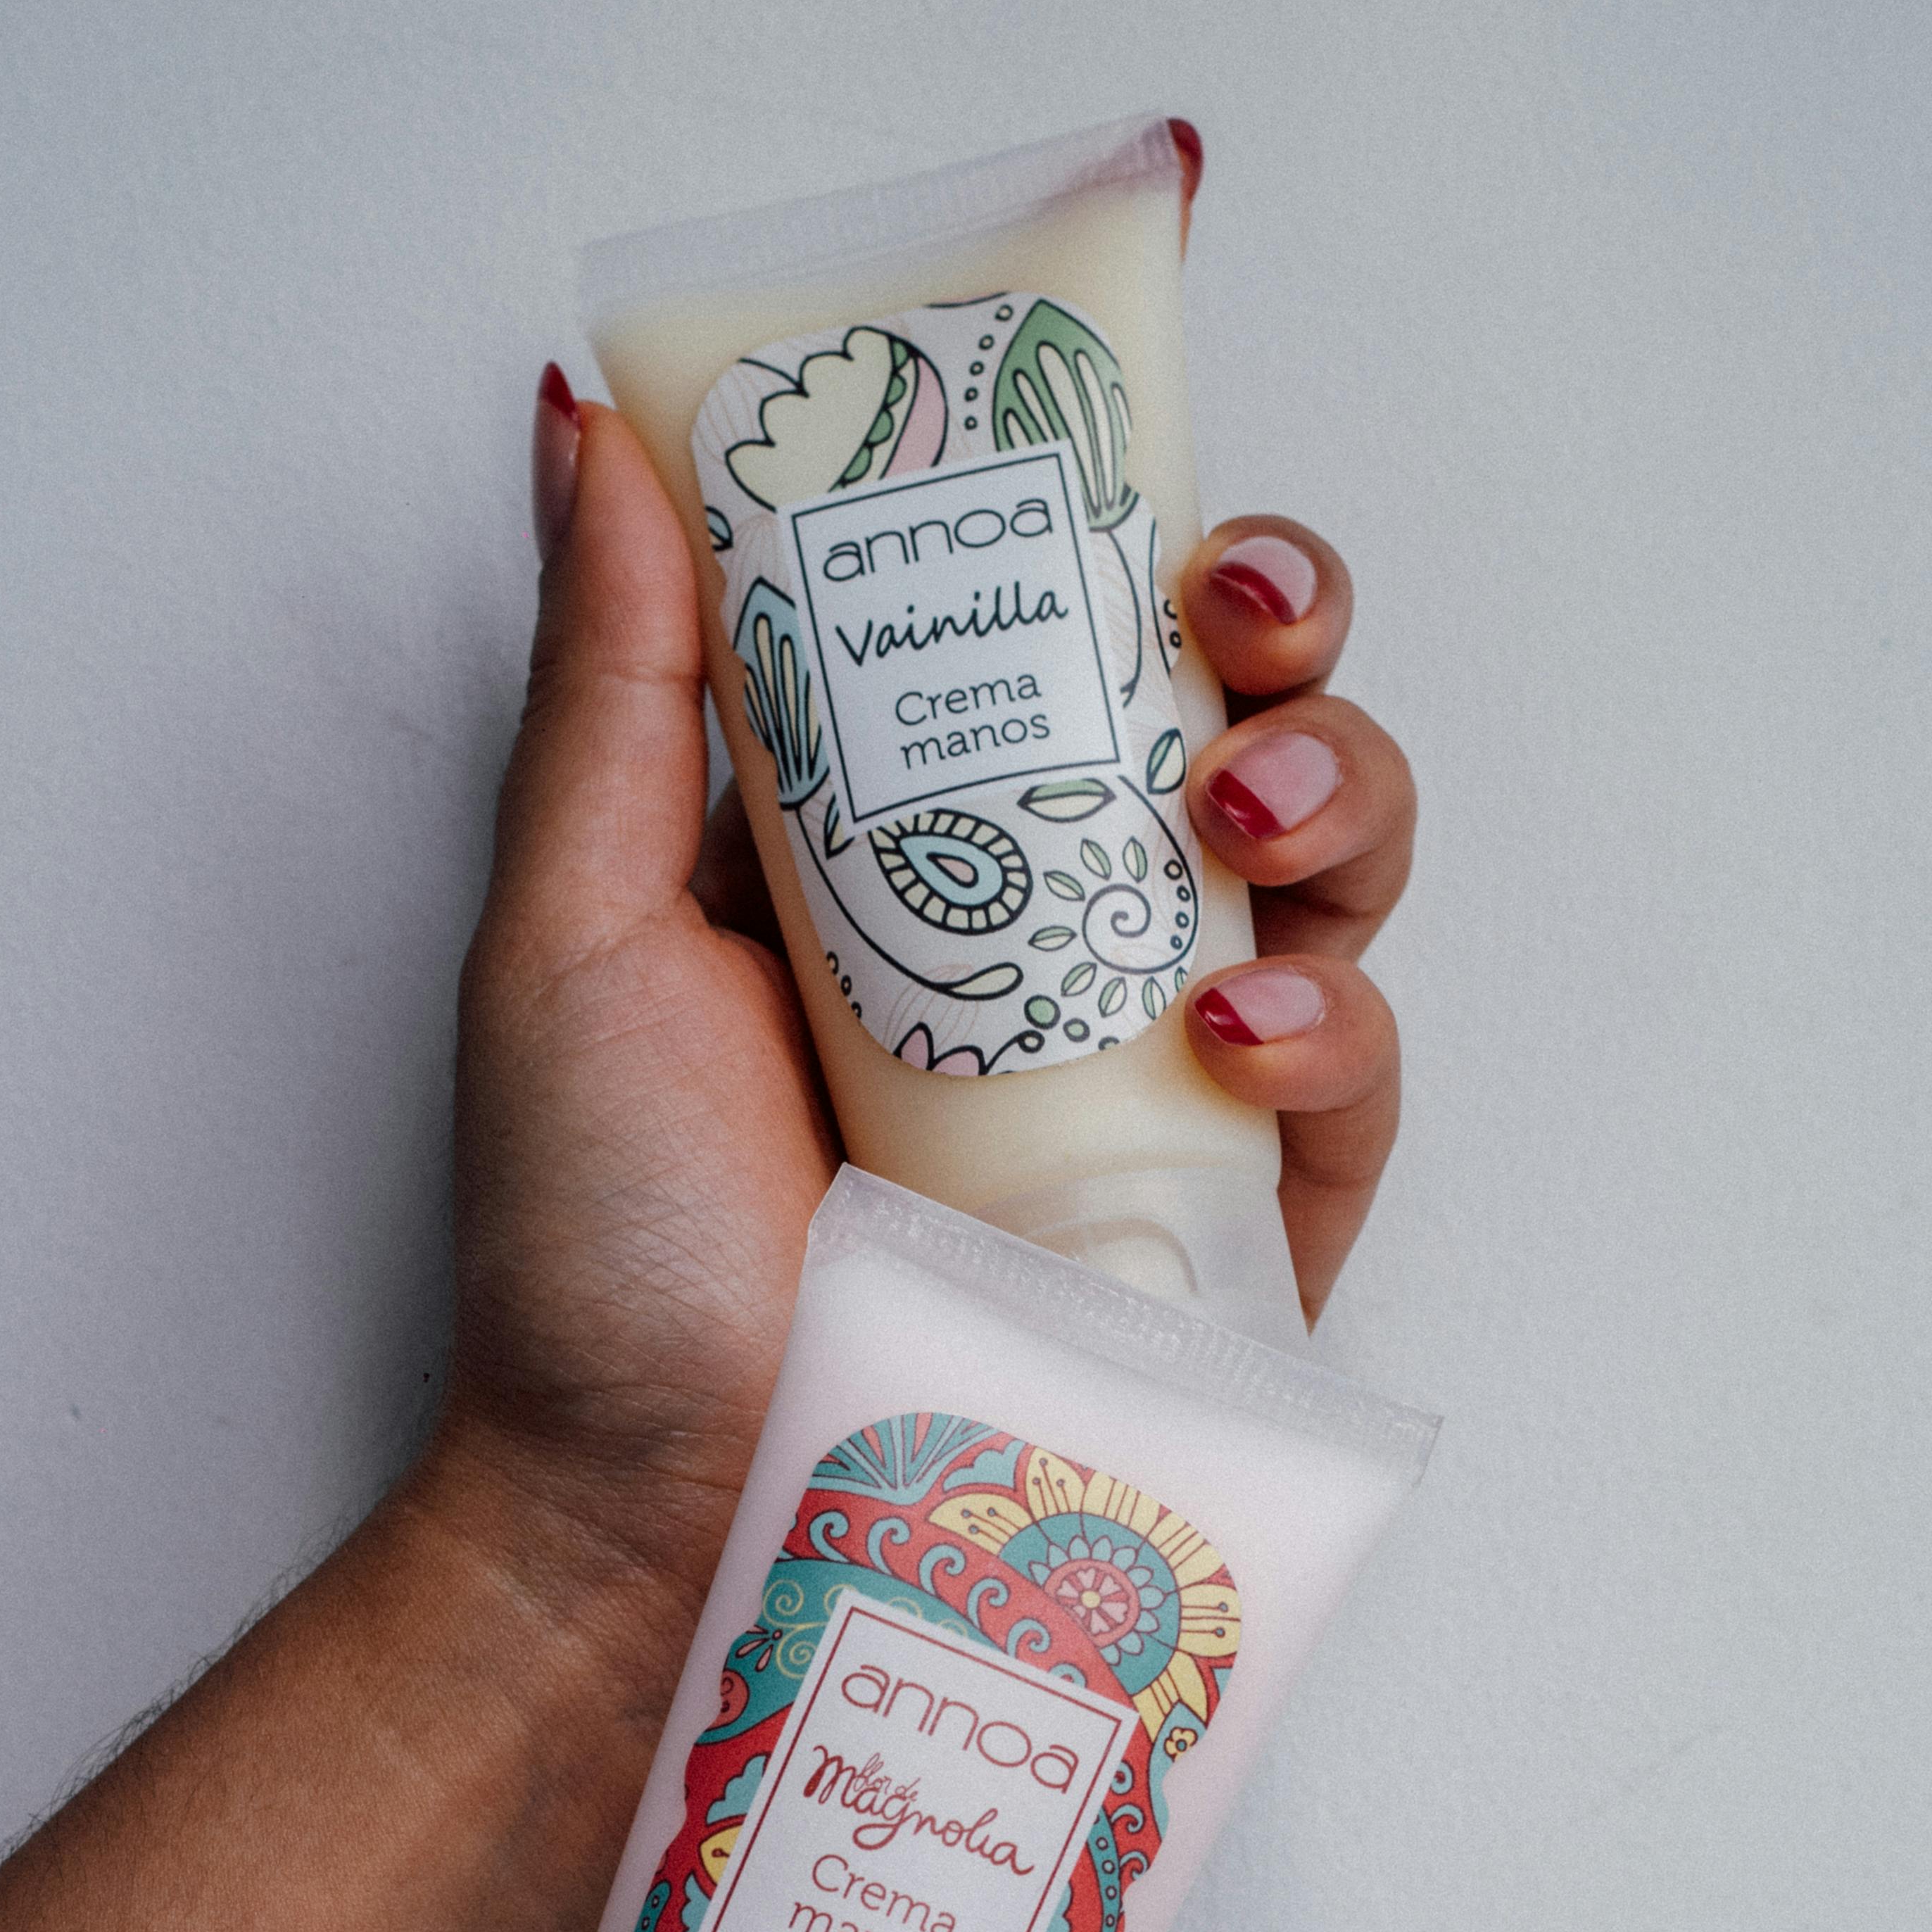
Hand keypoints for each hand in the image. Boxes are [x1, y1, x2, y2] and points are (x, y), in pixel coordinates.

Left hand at [443, 278, 1415, 1612]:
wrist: (651, 1515)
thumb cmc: (593, 1245)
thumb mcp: (573, 923)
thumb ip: (617, 676)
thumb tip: (585, 416)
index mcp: (907, 847)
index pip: (1061, 632)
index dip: (1125, 527)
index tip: (1124, 464)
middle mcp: (1051, 946)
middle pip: (1235, 719)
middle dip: (1285, 630)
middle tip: (1234, 619)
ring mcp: (1156, 1087)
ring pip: (1333, 877)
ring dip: (1335, 795)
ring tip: (1240, 822)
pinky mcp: (1231, 1234)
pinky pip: (1358, 1092)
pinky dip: (1335, 1033)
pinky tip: (1238, 1041)